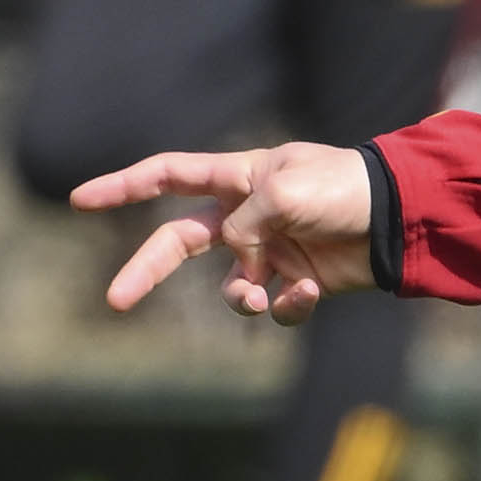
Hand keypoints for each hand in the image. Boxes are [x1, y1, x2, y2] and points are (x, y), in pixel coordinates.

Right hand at [74, 143, 375, 325]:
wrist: (400, 218)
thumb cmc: (345, 188)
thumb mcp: (284, 191)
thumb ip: (243, 223)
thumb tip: (236, 262)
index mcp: (240, 177)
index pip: (169, 175)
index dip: (124, 187)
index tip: (79, 199)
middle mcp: (249, 213)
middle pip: (180, 243)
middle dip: (147, 271)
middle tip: (115, 301)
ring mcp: (273, 249)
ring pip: (231, 287)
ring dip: (239, 297)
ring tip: (260, 294)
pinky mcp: (299, 279)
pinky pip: (276, 305)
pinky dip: (288, 304)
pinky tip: (312, 288)